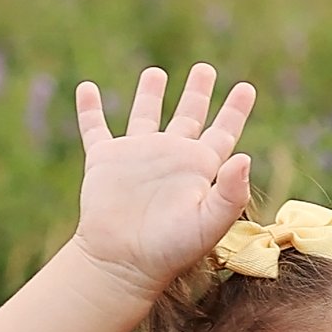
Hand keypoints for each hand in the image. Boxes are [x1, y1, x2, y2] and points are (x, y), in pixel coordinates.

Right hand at [72, 62, 256, 296]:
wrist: (121, 263)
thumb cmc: (169, 249)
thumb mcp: (209, 222)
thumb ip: (231, 192)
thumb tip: (245, 156)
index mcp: (199, 168)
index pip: (222, 132)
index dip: (234, 110)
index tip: (246, 88)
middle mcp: (170, 157)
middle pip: (188, 115)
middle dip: (197, 92)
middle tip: (205, 69)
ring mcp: (137, 156)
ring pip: (145, 115)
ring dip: (149, 93)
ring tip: (155, 73)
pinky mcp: (105, 161)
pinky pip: (95, 128)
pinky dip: (89, 108)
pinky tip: (85, 88)